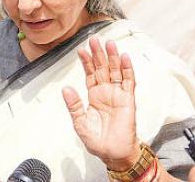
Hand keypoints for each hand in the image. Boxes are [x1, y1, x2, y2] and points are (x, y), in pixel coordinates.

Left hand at [62, 38, 139, 170]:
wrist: (114, 154)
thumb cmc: (98, 140)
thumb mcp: (80, 123)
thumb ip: (74, 105)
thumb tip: (65, 88)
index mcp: (94, 95)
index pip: (90, 74)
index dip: (86, 62)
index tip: (80, 50)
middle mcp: (106, 91)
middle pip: (102, 68)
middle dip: (98, 54)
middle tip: (94, 39)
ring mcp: (118, 94)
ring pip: (115, 71)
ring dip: (112, 57)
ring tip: (109, 43)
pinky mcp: (128, 100)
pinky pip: (128, 81)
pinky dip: (127, 69)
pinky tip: (124, 57)